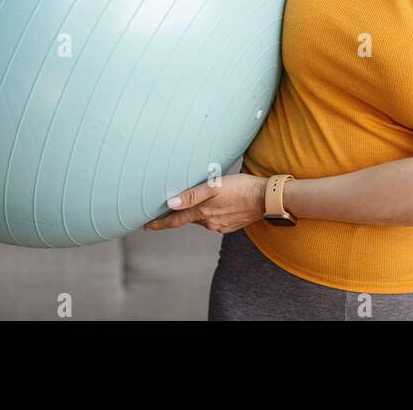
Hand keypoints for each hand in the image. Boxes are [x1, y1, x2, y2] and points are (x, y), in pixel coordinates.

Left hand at [142, 174, 267, 233]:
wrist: (267, 198)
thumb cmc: (241, 187)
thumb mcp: (214, 186)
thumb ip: (192, 195)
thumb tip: (170, 204)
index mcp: (202, 213)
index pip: (174, 220)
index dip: (158, 223)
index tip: (145, 226)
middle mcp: (209, 222)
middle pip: (188, 218)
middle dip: (178, 214)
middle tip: (166, 208)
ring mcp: (220, 225)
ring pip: (202, 218)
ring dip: (197, 212)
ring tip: (198, 201)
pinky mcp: (231, 225)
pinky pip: (215, 219)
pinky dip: (211, 213)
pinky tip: (218, 204)